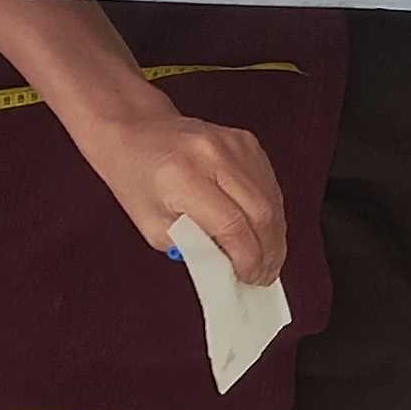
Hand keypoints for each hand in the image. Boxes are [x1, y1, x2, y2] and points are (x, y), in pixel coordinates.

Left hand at [71, 109, 287, 283]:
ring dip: (275, 236)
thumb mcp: (153, 225)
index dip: (247, 259)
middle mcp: (213, 155)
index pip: (232, 226)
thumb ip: (192, 247)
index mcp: (184, 176)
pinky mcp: (247, 142)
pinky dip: (271, 213)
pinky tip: (263, 232)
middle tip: (264, 276)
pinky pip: (269, 185)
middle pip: (261, 213)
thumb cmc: (137, 176)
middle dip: (269, 252)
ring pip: (272, 200)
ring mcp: (234, 145)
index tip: (249, 278)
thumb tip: (229, 265)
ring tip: (268, 259)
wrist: (135, 130)